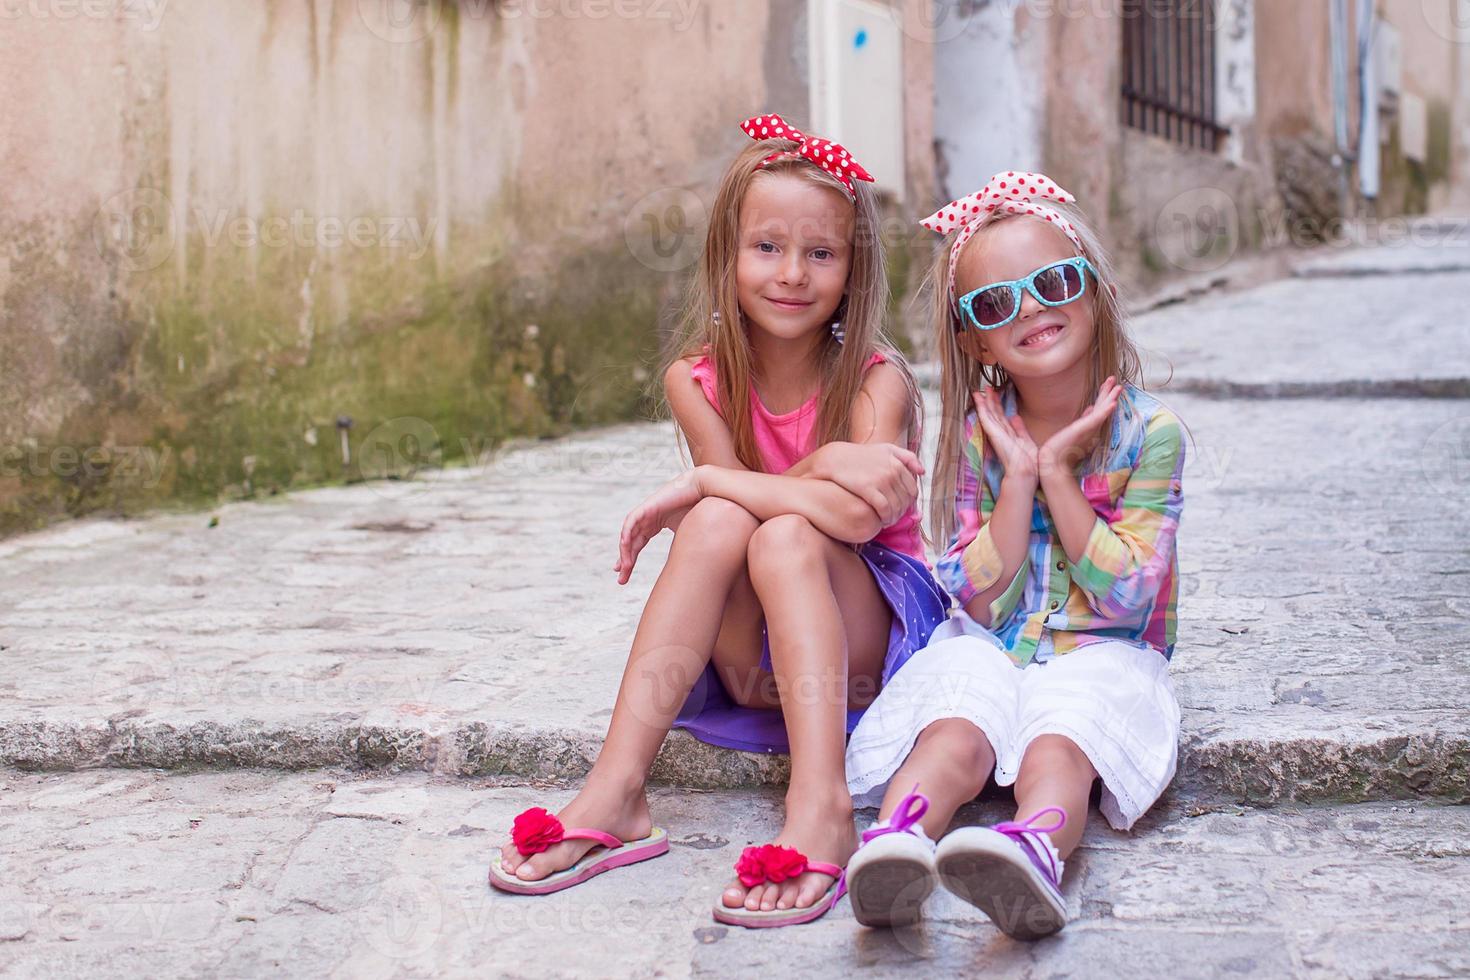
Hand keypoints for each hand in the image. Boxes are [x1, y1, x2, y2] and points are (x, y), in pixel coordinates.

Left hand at [614, 468, 702, 583]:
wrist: (702, 489)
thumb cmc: (698, 508)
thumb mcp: (686, 533)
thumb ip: (680, 547)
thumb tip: (683, 568)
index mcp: (653, 524)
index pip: (637, 544)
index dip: (630, 559)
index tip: (624, 574)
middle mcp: (646, 519)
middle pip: (631, 543)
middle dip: (626, 562)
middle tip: (621, 579)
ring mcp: (645, 513)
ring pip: (629, 535)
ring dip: (626, 553)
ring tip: (625, 568)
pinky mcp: (647, 507)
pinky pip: (631, 522)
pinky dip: (627, 534)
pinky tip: (625, 547)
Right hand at [806, 442, 923, 527]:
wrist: (835, 459)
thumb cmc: (860, 455)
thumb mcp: (885, 449)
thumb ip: (906, 457)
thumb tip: (923, 471)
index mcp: (897, 463)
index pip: (912, 490)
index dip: (908, 502)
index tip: (900, 508)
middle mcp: (892, 471)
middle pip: (905, 500)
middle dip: (901, 511)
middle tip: (894, 517)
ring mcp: (881, 480)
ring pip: (896, 507)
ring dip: (894, 518)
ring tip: (888, 521)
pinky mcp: (869, 489)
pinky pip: (884, 509)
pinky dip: (885, 518)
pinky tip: (881, 522)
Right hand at [972, 388, 1038, 484]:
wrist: (1026, 470)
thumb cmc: (1028, 460)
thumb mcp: (1026, 440)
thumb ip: (1020, 428)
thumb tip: (1015, 416)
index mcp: (1008, 433)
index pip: (1001, 416)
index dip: (997, 404)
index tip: (995, 393)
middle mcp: (1001, 432)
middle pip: (993, 413)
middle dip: (990, 400)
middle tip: (986, 387)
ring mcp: (996, 433)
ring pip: (988, 413)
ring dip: (984, 401)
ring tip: (979, 390)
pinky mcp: (993, 433)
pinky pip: (986, 418)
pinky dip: (982, 408)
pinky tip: (978, 399)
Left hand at [1038, 376, 1120, 478]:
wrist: (1054, 463)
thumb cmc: (1062, 449)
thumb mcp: (1075, 430)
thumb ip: (1084, 419)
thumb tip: (1091, 408)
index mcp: (1090, 425)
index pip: (1099, 407)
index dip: (1104, 395)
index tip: (1109, 384)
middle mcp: (1092, 427)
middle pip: (1103, 406)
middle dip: (1109, 392)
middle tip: (1115, 379)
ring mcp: (1089, 429)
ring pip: (1103, 410)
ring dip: (1111, 398)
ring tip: (1118, 387)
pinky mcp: (1084, 431)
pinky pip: (1097, 419)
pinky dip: (1105, 411)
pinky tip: (1112, 404)